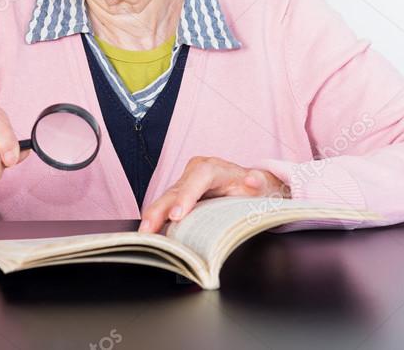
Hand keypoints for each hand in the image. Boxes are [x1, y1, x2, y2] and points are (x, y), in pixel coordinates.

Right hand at [138, 156, 289, 232]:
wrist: (247, 185)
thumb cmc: (251, 186)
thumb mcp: (260, 184)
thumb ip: (258, 181)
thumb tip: (253, 180)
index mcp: (212, 168)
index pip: (197, 179)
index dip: (185, 197)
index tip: (176, 215)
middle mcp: (193, 173)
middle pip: (174, 190)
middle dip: (159, 210)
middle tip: (148, 229)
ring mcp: (184, 184)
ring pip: (165, 199)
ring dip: (153, 217)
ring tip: (144, 235)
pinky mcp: (179, 196)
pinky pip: (166, 207)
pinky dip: (156, 220)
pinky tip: (150, 234)